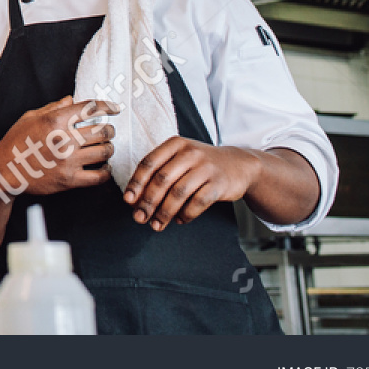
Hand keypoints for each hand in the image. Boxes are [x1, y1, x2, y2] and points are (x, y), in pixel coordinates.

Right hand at [0, 95, 119, 196]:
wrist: (4, 171)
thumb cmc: (15, 142)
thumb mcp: (30, 118)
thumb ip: (53, 108)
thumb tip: (72, 100)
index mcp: (55, 121)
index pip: (90, 109)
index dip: (107, 106)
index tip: (115, 108)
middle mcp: (64, 140)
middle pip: (102, 131)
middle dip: (109, 130)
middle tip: (108, 131)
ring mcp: (68, 161)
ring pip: (104, 152)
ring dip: (109, 148)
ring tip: (106, 148)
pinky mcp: (69, 180)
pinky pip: (99, 176)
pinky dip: (106, 171)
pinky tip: (103, 167)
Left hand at [123, 138, 258, 229]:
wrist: (239, 165)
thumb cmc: (200, 165)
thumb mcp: (180, 159)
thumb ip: (158, 174)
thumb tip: (133, 200)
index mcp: (175, 144)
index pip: (149, 163)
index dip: (136, 183)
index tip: (128, 201)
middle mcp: (190, 153)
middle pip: (162, 180)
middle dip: (148, 202)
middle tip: (139, 218)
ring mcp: (206, 167)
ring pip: (179, 193)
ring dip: (164, 212)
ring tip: (156, 225)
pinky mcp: (219, 183)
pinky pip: (198, 202)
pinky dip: (186, 214)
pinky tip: (179, 220)